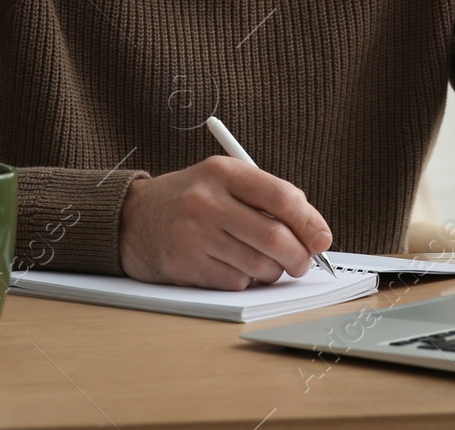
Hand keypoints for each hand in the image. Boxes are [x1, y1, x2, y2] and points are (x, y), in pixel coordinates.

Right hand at [117, 155, 332, 289]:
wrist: (132, 219)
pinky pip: (236, 282)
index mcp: (224, 172)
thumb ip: (266, 198)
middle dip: (299, 257)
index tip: (322, 238)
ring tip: (265, 264)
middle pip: (275, 237)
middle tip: (302, 263)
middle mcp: (208, 200)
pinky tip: (233, 267)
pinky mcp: (185, 264)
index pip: (282, 197)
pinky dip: (245, 280)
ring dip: (272, 272)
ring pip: (259, 265)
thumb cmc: (190, 201)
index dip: (310, 222)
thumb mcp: (223, 181)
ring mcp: (194, 234)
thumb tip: (314, 231)